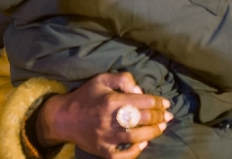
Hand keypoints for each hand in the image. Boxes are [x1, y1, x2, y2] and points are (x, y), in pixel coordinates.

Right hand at [36, 72, 171, 157]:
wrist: (63, 118)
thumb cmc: (86, 96)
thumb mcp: (102, 79)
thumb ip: (123, 79)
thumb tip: (140, 91)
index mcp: (112, 100)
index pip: (144, 101)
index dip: (159, 102)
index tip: (166, 103)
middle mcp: (110, 119)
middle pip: (143, 119)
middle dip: (159, 117)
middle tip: (168, 116)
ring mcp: (106, 138)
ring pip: (137, 137)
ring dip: (153, 132)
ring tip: (161, 128)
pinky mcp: (103, 151)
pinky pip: (123, 156)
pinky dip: (135, 151)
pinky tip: (143, 144)